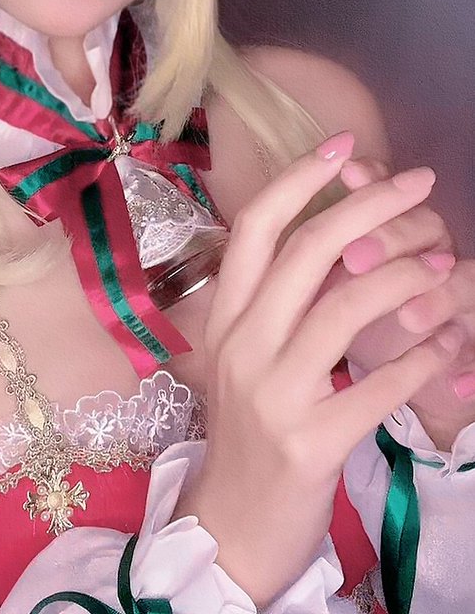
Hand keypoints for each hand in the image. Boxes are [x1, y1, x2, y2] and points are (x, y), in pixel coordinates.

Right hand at [179, 134, 461, 607]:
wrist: (235, 523)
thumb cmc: (249, 426)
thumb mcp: (244, 355)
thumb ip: (274, 299)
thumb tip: (334, 233)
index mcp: (223, 317)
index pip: (255, 227)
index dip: (300, 179)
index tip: (345, 145)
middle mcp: (240, 345)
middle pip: (308, 252)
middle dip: (370, 207)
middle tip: (419, 185)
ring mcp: (272, 395)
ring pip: (346, 308)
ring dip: (405, 276)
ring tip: (442, 263)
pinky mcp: (310, 443)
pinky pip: (378, 386)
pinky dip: (420, 358)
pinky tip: (446, 343)